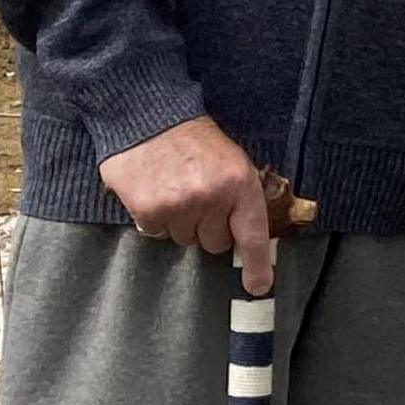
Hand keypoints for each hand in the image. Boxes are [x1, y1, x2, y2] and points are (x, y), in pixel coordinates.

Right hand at [100, 116, 280, 292]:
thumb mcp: (232, 161)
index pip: (253, 235)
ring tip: (176, 190)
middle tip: (200, 198)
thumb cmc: (195, 141)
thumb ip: (241, 197)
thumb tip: (245, 238)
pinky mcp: (147, 211)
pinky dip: (157, 218)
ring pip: (186, 239)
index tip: (258, 286)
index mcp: (239, 184)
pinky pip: (158, 233)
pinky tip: (156, 192)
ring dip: (182, 223)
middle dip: (210, 228)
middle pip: (215, 243)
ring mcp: (178, 207)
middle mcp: (211, 198)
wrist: (146, 118)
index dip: (257, 265)